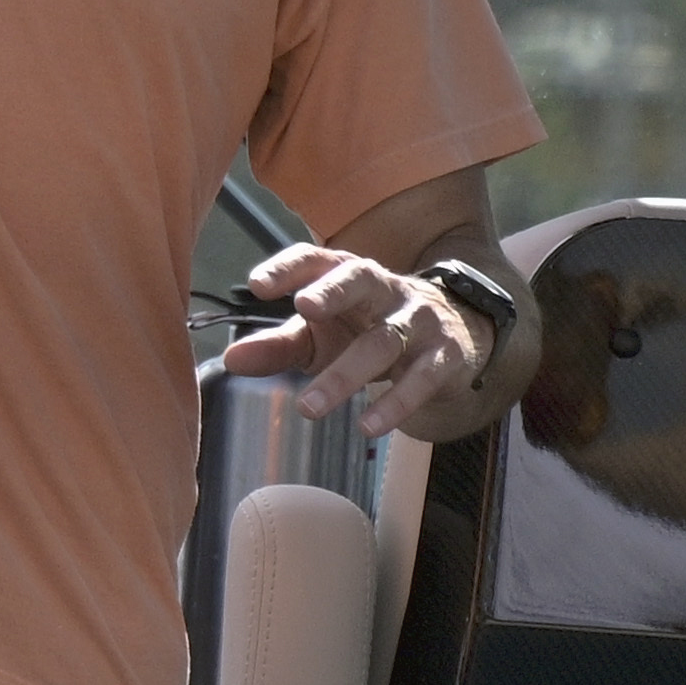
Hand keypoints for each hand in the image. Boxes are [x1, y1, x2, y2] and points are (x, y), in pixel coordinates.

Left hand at [221, 241, 513, 442]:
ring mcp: (419, 318)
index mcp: (344, 274)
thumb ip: (277, 345)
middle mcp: (384, 288)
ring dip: (345, 375)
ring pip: (384, 341)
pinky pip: (423, 377)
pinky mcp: (447, 353)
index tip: (256, 285)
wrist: (454, 335)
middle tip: (303, 309)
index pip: (314, 258)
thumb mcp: (319, 335)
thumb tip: (231, 360)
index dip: (286, 268)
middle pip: (359, 280)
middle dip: (333, 292)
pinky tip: (368, 426)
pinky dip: (396, 402)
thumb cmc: (365, 329)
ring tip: (308, 407)